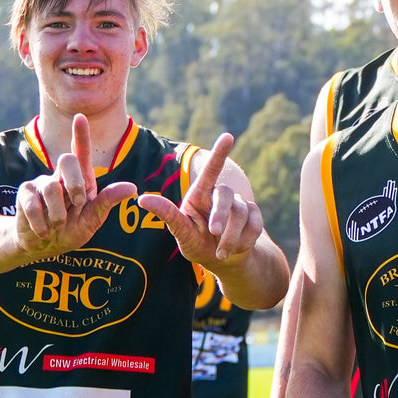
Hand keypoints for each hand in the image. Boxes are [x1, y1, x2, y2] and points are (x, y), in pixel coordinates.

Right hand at [14, 114, 134, 257]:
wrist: (45, 246)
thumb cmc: (72, 229)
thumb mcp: (94, 220)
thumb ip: (108, 202)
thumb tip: (132, 188)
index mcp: (81, 180)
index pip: (80, 153)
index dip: (81, 135)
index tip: (80, 117)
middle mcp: (60, 176)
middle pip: (66, 160)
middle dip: (75, 184)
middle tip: (78, 204)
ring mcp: (41, 183)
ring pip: (51, 188)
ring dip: (58, 215)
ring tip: (58, 226)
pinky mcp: (25, 194)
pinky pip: (33, 204)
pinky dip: (42, 224)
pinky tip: (44, 231)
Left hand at [137, 134, 262, 267]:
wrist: (223, 261)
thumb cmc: (197, 244)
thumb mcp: (181, 232)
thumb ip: (167, 214)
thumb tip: (142, 199)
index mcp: (200, 194)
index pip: (210, 171)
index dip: (220, 154)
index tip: (228, 136)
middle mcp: (220, 195)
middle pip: (225, 195)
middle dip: (221, 215)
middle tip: (214, 233)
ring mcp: (240, 204)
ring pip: (242, 213)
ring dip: (231, 237)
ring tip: (221, 253)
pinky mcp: (255, 216)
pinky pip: (255, 225)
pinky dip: (244, 241)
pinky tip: (236, 249)